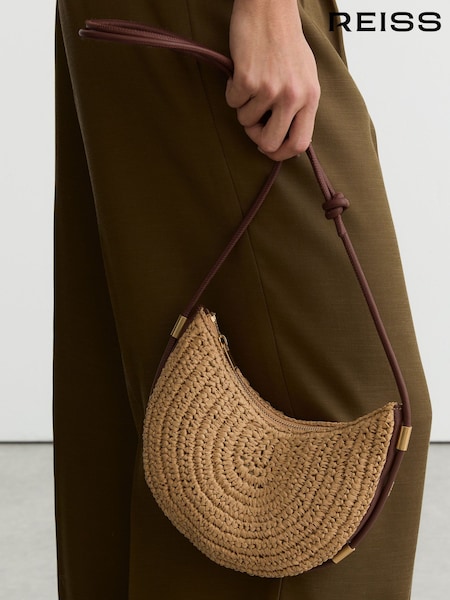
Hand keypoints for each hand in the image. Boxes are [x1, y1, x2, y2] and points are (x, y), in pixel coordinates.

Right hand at [226, 0, 319, 160]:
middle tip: (252, 121)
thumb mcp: (305, 76)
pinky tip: (241, 72)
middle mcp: (293, 96)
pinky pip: (232, 102)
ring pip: (246, 121)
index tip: (270, 149)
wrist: (269, 9)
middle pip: (269, 142)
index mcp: (310, 97)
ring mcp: (270, 89)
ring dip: (243, 106)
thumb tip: (289, 139)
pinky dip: (232, 90)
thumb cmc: (286, 41)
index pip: (300, 143)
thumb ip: (300, 106)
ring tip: (250, 82)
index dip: (282, 153)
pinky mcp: (248, 80)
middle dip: (256, 136)